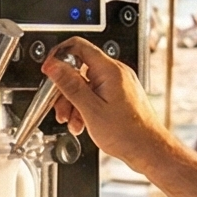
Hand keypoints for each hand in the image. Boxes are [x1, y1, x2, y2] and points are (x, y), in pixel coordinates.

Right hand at [38, 38, 170, 167]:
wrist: (148, 149)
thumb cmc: (128, 133)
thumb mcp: (91, 110)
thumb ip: (70, 85)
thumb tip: (53, 65)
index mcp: (109, 70)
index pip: (78, 46)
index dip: (58, 57)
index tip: (48, 72)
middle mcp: (115, 73)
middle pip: (79, 69)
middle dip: (64, 89)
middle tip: (60, 107)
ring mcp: (118, 84)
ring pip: (85, 84)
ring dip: (73, 102)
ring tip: (72, 121)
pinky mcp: (119, 95)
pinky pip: (95, 94)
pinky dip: (84, 107)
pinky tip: (82, 122)